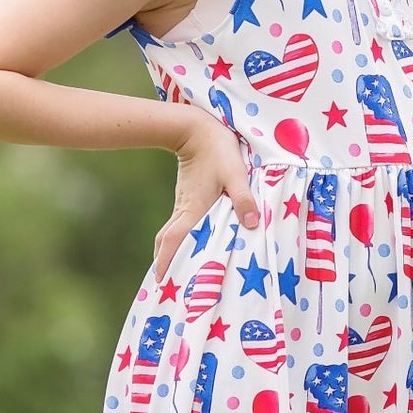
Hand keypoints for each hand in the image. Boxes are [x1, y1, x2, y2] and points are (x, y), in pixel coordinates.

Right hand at [153, 110, 258, 282]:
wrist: (196, 127)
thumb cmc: (218, 148)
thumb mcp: (236, 172)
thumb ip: (243, 197)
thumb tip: (253, 223)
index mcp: (194, 209)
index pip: (174, 241)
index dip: (166, 261)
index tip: (160, 280)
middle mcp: (184, 210)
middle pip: (167, 242)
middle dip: (164, 263)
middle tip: (164, 285)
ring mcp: (183, 205)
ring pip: (171, 234)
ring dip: (169, 252)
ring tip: (174, 270)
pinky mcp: (186, 199)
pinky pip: (178, 225)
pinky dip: (177, 240)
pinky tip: (187, 245)